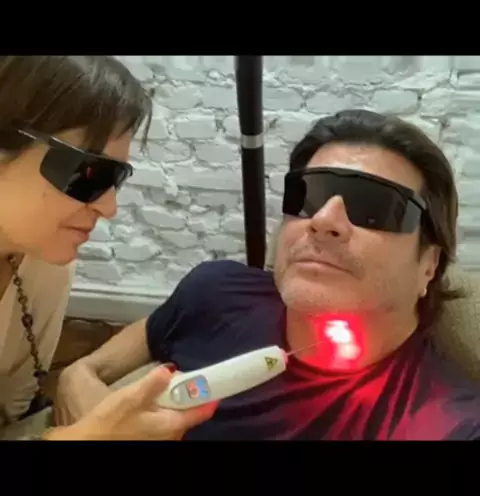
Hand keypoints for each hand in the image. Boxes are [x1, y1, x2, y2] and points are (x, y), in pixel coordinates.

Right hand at [46, 366, 216, 440]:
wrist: (86, 445)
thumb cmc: (109, 423)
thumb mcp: (132, 397)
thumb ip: (153, 382)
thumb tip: (171, 369)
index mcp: (172, 425)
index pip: (203, 410)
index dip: (210, 392)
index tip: (214, 378)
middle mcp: (172, 436)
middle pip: (190, 411)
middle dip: (187, 393)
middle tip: (177, 377)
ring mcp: (162, 439)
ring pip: (176, 415)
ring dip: (173, 400)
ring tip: (159, 386)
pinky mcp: (151, 438)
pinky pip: (165, 421)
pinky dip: (163, 408)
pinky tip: (149, 401)